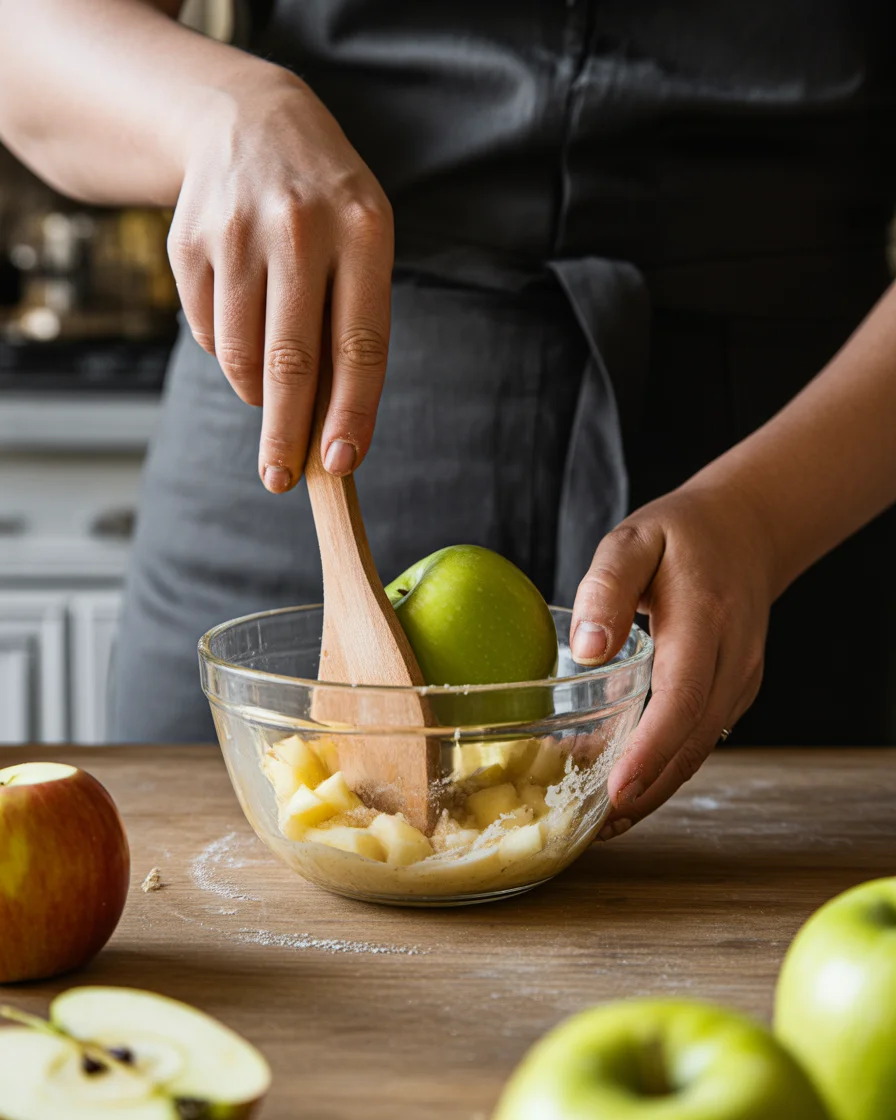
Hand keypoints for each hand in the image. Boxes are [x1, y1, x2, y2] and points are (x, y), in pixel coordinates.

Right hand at [168, 66, 392, 491]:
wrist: (251, 121)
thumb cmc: (325, 205)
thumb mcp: (363, 242)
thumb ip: (355, 322)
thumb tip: (333, 425)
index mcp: (362, 230)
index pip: (360, 343)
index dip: (350, 412)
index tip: (340, 463)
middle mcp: (298, 227)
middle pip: (290, 359)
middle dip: (286, 433)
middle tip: (281, 479)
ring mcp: (236, 231)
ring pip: (239, 353)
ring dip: (256, 392)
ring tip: (269, 389)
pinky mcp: (188, 242)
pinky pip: (206, 331)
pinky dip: (226, 351)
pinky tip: (243, 323)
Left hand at [570, 480, 776, 837]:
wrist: (747, 530)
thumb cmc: (680, 535)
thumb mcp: (634, 539)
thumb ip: (607, 587)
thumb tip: (587, 650)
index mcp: (707, 619)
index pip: (683, 697)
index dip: (652, 749)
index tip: (618, 789)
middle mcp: (733, 658)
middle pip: (695, 739)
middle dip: (649, 789)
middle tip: (597, 827)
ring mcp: (741, 678)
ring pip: (701, 747)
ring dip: (658, 787)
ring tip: (605, 822)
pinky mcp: (735, 690)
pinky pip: (702, 735)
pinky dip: (668, 764)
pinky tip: (628, 780)